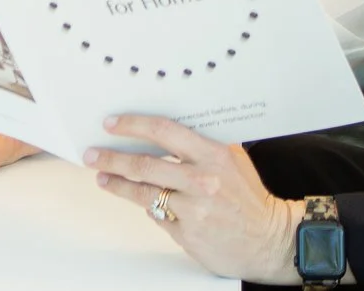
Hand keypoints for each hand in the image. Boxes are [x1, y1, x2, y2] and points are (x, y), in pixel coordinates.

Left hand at [87, 114, 303, 283]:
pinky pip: (158, 216)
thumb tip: (164, 133)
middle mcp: (201, 180)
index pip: (163, 131)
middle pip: (144, 164)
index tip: (112, 124)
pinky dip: (149, 208)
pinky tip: (140, 201)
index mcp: (211, 155)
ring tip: (103, 179)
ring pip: (144, 193)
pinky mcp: (187, 234)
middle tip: (93, 155)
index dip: (132, 125)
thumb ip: (201, 146)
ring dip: (118, 184)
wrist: (270, 240)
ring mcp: (193, 210)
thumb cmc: (250, 199)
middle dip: (112, 158)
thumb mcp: (232, 160)